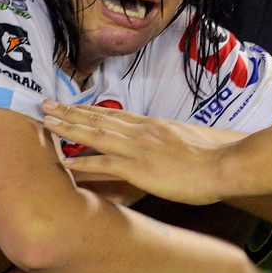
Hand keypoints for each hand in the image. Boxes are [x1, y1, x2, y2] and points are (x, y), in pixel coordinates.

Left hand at [41, 100, 226, 204]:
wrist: (225, 163)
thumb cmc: (213, 156)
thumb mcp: (186, 141)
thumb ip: (169, 141)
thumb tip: (162, 145)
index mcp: (152, 125)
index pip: (113, 114)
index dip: (89, 109)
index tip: (70, 104)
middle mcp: (141, 132)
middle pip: (98, 118)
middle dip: (70, 112)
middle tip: (45, 105)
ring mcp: (138, 149)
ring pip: (95, 134)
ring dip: (69, 128)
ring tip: (47, 123)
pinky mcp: (139, 168)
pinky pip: (105, 164)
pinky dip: (83, 162)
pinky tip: (65, 162)